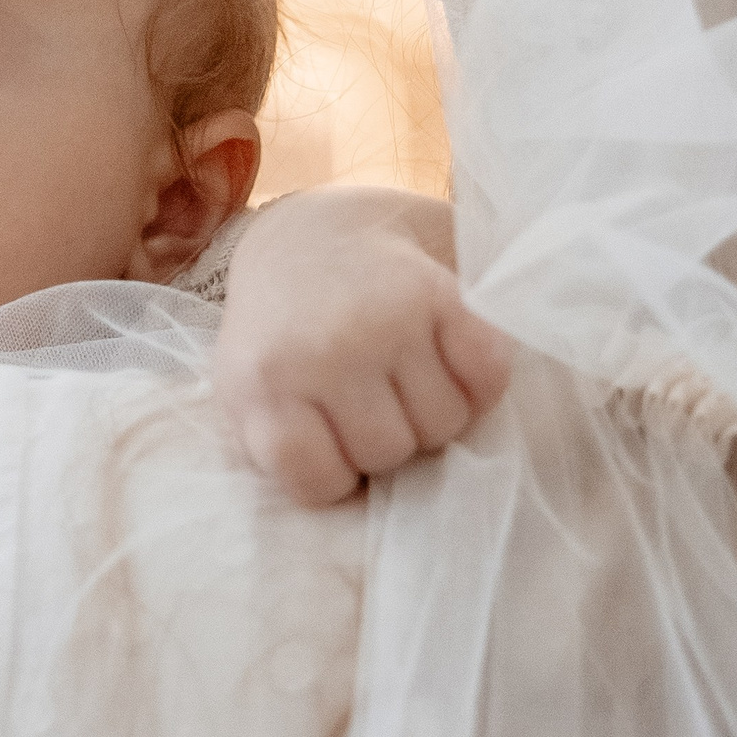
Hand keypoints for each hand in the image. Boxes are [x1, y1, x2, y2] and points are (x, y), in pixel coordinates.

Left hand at [213, 187, 510, 506]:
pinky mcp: (439, 293)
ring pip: (446, 424)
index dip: (334, 474)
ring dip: (434, 413)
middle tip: (370, 398)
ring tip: (403, 375)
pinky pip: (488, 378)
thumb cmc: (283, 333)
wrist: (315, 237)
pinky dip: (480, 383)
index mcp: (263, 382)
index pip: (318, 482)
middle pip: (390, 455)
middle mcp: (323, 351)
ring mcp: (385, 320)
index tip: (329, 441)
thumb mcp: (248, 390)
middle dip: (386, 439)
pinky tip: (446, 360)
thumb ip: (279, 448)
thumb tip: (349, 499)